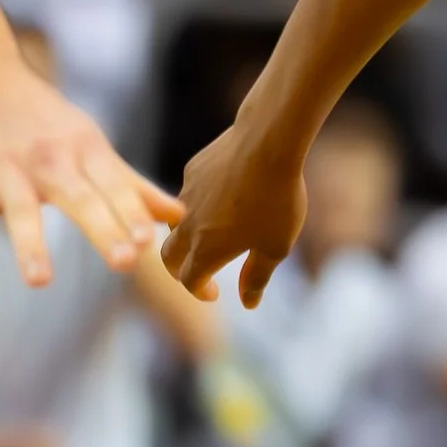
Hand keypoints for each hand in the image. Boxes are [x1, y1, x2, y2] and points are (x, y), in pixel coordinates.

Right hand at [0, 52, 180, 287]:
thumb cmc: (40, 117)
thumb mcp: (88, 143)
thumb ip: (131, 186)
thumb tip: (179, 216)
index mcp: (84, 149)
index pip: (115, 184)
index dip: (133, 211)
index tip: (150, 240)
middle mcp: (49, 158)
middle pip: (79, 197)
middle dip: (103, 228)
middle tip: (125, 262)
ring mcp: (5, 168)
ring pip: (20, 209)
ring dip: (30, 245)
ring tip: (40, 282)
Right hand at [162, 118, 307, 308]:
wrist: (267, 143)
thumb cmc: (277, 200)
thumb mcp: (276, 247)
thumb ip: (257, 277)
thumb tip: (248, 302)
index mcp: (205, 249)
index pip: (189, 280)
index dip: (200, 290)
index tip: (215, 292)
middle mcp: (187, 225)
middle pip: (169, 255)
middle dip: (180, 268)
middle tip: (197, 272)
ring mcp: (187, 195)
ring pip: (176, 223)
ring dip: (186, 236)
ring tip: (211, 236)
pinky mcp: (193, 170)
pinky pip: (189, 194)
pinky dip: (199, 205)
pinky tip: (223, 197)